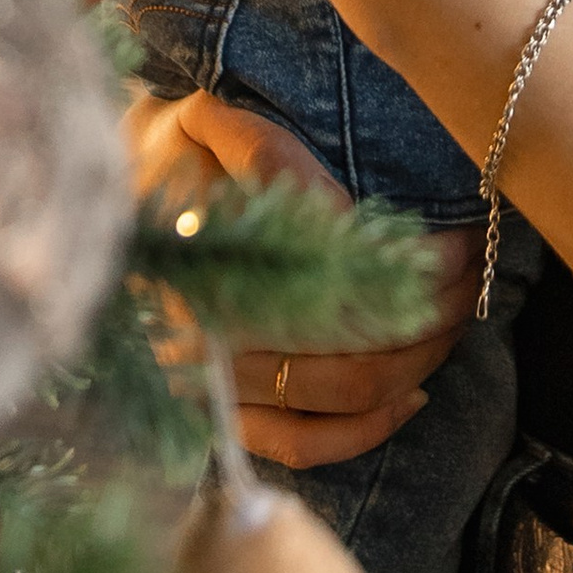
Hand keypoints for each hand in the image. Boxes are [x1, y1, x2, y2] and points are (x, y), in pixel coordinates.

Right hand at [136, 88, 479, 467]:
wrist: (101, 210)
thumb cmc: (169, 161)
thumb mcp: (206, 128)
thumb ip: (268, 155)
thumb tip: (345, 218)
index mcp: (208, 260)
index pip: (338, 275)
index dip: (413, 264)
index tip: (456, 237)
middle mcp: (212, 334)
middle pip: (357, 338)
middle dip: (431, 307)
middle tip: (471, 270)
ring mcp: (217, 385)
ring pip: (347, 391)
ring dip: (420, 357)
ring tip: (454, 314)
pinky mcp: (224, 420)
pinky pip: (306, 445)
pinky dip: (369, 429)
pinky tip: (413, 394)